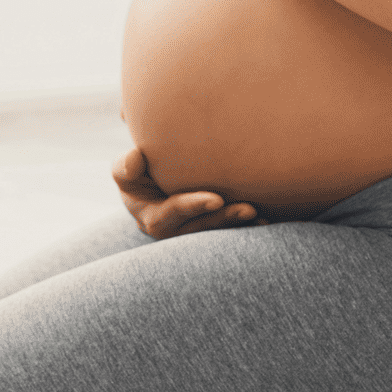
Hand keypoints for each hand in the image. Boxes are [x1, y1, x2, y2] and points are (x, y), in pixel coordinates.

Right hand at [112, 146, 268, 239]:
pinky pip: (224, 233)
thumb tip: (135, 158)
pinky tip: (265, 221)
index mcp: (148, 214)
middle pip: (197, 228)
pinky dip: (244, 229)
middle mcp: (168, 230)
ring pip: (213, 232)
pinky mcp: (203, 231)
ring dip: (235, 223)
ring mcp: (186, 233)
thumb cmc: (137, 168)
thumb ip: (127, 165)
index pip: (168, 213)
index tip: (217, 198)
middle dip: (222, 220)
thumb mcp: (126, 169)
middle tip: (248, 209)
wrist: (153, 176)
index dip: (191, 207)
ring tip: (257, 213)